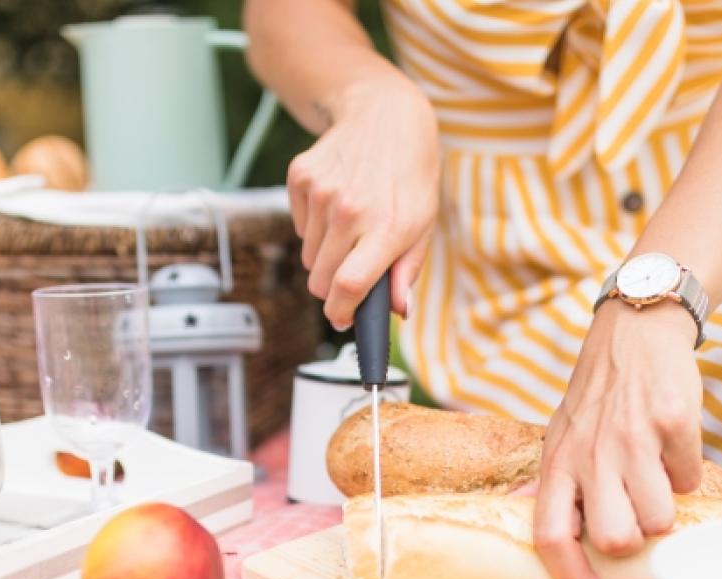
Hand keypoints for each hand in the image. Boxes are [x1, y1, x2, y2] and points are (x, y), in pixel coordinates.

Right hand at [287, 79, 439, 329]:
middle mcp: (349, 210)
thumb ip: (407, 271)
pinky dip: (313, 226)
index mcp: (385, 227)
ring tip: (351, 225)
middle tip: (352, 270)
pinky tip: (336, 202)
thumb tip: (396, 311)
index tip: (342, 319)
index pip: (348, 287)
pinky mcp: (300, 177)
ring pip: (309, 255)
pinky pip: (298, 226)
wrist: (385, 117)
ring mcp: (321, 192)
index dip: (340, 313)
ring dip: (326, 253)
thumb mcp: (422, 224)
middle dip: (333, 287)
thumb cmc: (409, 177)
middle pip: (320, 279)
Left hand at [533, 300, 704, 578]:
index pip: (551, 536)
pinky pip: (691, 478)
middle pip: (616, 539)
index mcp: (557, 464)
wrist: (635, 333)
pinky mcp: (673, 423)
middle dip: (635, 539)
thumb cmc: (597, 396)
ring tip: (655, 474)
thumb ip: (547, 479)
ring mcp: (632, 439)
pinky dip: (688, 470)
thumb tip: (517, 510)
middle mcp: (590, 455)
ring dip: (666, 505)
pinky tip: (673, 445)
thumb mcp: (559, 434)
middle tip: (636, 512)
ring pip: (661, 518)